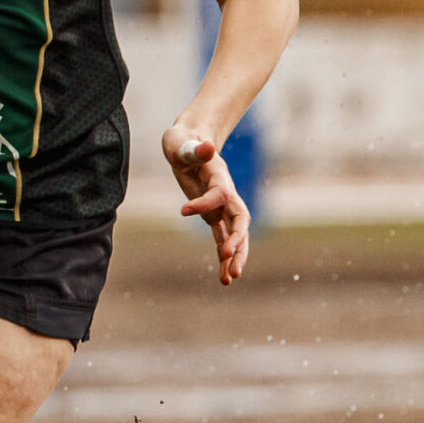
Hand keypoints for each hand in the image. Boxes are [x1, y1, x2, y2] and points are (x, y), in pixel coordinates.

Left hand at [163, 124, 248, 285]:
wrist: (189, 145)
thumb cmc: (183, 143)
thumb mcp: (183, 143)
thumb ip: (195, 148)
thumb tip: (207, 147)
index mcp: (220, 177)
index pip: (219, 195)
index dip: (203, 204)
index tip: (183, 210)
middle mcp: (226, 194)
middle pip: (240, 220)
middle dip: (238, 241)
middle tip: (229, 259)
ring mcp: (221, 207)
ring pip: (235, 235)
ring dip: (234, 256)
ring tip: (229, 279)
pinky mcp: (213, 215)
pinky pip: (222, 239)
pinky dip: (223, 257)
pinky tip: (223, 278)